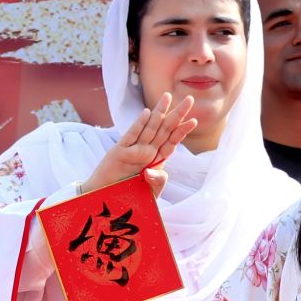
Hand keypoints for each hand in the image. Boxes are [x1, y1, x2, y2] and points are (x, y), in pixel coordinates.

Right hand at [81, 93, 196, 197]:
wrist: (106, 203)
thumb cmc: (130, 198)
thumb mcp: (150, 194)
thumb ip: (158, 182)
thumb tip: (154, 171)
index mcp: (156, 160)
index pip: (172, 142)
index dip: (182, 131)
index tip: (194, 120)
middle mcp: (146, 152)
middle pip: (165, 130)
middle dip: (177, 114)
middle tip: (190, 99)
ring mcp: (133, 151)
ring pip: (149, 128)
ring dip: (159, 112)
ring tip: (168, 97)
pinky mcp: (118, 152)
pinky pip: (130, 136)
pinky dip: (138, 125)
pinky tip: (147, 113)